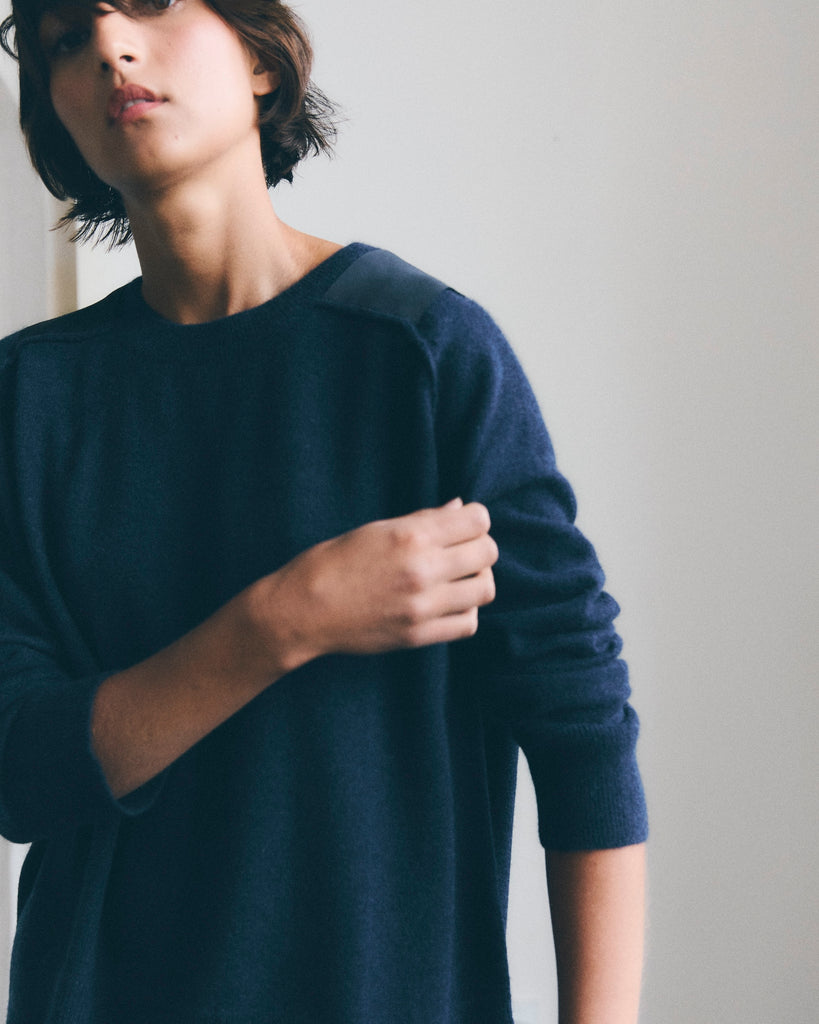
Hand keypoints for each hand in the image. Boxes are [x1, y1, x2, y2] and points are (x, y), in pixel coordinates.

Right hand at [256, 499, 497, 669]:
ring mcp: (423, 606)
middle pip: (488, 552)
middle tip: (462, 550)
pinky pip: (468, 623)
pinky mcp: (419, 635)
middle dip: (479, 546)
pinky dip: (466, 610)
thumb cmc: (334, 562)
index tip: (463, 525)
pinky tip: (449, 602)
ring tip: (458, 578)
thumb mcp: (376, 530)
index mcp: (410, 536)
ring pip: (485, 589)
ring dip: (477, 579)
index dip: (475, 519)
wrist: (303, 610)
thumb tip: (459, 508)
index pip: (478, 520)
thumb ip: (423, 520)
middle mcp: (422, 570)